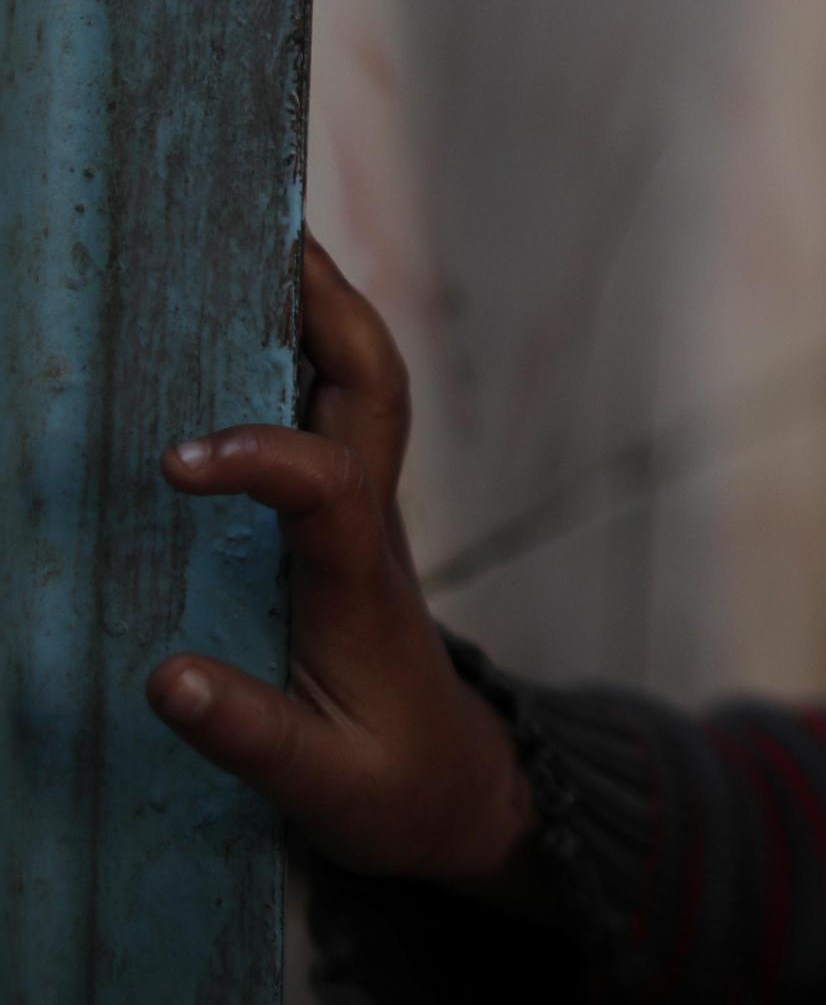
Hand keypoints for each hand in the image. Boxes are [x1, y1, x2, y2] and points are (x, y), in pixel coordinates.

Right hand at [146, 235, 540, 896]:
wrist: (463, 791)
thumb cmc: (394, 788)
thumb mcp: (323, 786)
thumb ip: (249, 734)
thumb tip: (165, 678)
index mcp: (360, 583)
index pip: (326, 486)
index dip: (260, 456)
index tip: (175, 461)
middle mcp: (370, 526)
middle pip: (374, 389)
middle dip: (328, 306)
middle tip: (263, 231)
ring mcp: (364, 515)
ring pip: (361, 385)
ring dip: (318, 307)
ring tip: (255, 234)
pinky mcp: (345, 522)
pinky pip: (332, 413)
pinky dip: (298, 351)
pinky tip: (246, 319)